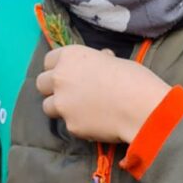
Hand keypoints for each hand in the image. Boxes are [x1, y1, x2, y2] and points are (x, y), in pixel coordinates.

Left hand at [35, 45, 171, 144]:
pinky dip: (79, 124)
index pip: (49, 60)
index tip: (69, 74)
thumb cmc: (134, 79)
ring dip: (60, 108)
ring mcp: (63, 104)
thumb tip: (101, 61)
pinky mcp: (71, 126)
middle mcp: (60, 78)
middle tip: (70, 93)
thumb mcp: (114, 62)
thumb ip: (98, 62)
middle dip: (52, 88)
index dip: (59, 68)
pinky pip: (69, 124)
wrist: (142, 109)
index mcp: (70, 56)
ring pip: (48, 107)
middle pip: (41, 83)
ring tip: (80, 111)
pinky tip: (96, 123)